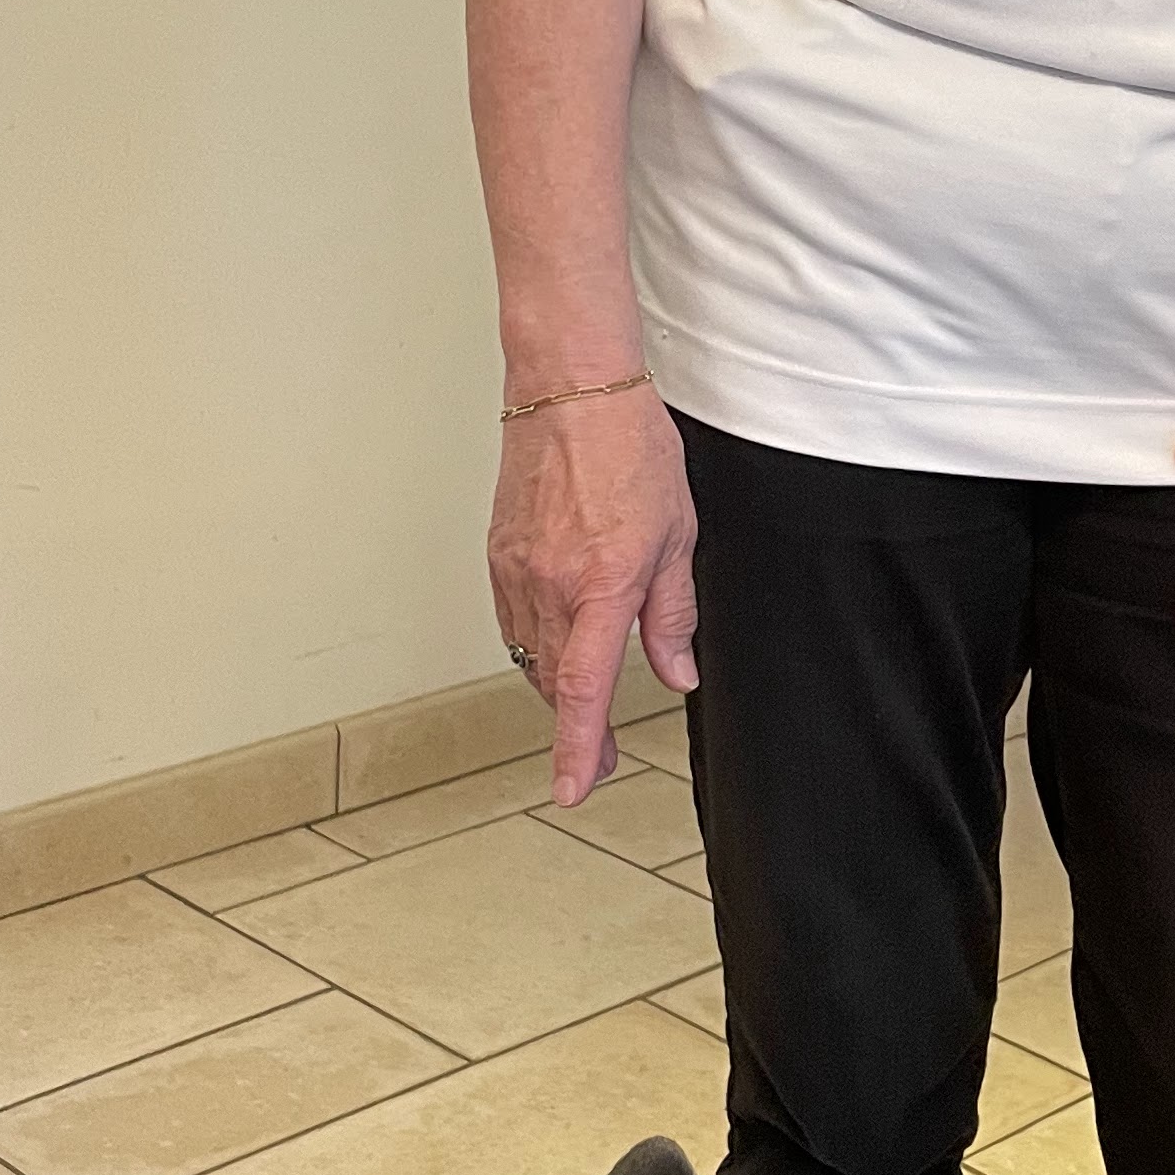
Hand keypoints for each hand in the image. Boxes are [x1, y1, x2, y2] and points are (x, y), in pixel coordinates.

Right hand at [488, 384, 699, 803]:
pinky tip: (558, 645)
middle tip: (598, 756)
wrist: (571, 388)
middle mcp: (549, 583)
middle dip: (576, 726)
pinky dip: (537, 644)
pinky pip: (514, 620)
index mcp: (600, 583)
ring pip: (531, 654)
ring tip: (584, 704)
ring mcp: (516, 570)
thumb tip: (676, 668)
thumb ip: (671, 613)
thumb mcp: (676, 536)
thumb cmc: (628, 446)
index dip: (577, 746)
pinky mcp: (498, 555)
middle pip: (555, 681)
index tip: (574, 787)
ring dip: (557, 686)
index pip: (583, 687)